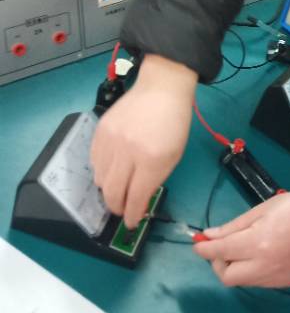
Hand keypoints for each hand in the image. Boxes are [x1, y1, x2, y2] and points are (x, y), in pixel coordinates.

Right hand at [91, 54, 196, 228]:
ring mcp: (111, 141)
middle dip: (117, 208)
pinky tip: (112, 169)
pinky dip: (101, 170)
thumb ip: (155, 179)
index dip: (132, 215)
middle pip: (112, 193)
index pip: (135, 197)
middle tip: (122, 210)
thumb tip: (139, 201)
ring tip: (118, 187)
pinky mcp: (100, 131)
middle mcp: (127, 152)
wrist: (161, 89)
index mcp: (151, 160)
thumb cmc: (174, 123)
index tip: (131, 222)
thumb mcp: (174, 155)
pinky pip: (93, 161)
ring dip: (108, 189)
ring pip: (100, 179)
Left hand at [193, 190, 289, 287]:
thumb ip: (233, 226)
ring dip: (236, 267)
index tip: (198, 244)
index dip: (204, 248)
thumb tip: (209, 236)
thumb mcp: (260, 210)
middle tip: (222, 248)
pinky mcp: (285, 282)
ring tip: (243, 249)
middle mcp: (264, 266)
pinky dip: (252, 271)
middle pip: (227, 276)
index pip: (220, 252)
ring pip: (242, 281)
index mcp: (257, 243)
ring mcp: (276, 277)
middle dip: (219, 263)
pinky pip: (259, 281)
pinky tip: (261, 255)